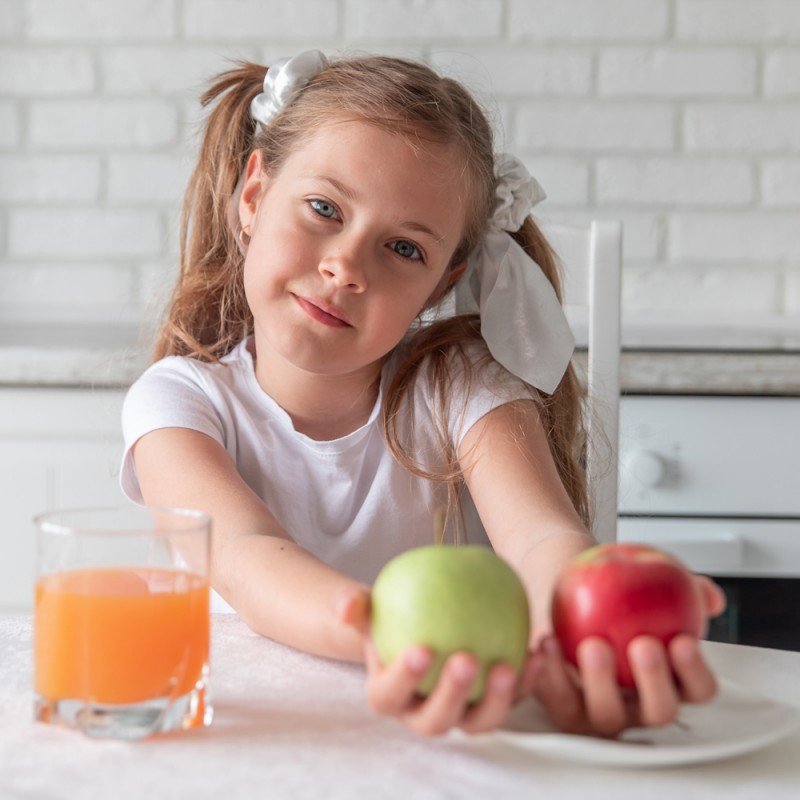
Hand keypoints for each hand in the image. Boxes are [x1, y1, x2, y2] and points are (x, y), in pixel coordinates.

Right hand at [336, 588, 521, 735]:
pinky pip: (514, 698)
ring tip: (509, 665)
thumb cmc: (391, 618)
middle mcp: (423, 715)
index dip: (404, 678)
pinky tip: (538, 650)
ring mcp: (461, 715)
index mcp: (389, 697)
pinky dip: (528, 679)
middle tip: (466, 658)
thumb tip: (346, 603)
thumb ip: (356, 607)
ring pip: (479, 722)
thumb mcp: (371, 610)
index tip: (422, 647)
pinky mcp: (492, 704)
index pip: (390, 695)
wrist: (420, 627)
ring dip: (498, 700)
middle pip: (436, 720)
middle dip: (452, 695)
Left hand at [530, 575, 726, 737]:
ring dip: (601, 683)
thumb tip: (708, 594)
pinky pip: (558, 699)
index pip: (698, 690)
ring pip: (606, 714)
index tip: (683, 641)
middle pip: (659, 711)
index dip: (695, 672)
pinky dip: (552, 672)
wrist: (568, 597)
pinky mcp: (564, 709)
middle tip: (643, 644)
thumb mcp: (652, 586)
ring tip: (594, 645)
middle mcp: (640, 706)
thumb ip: (684, 589)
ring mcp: (603, 712)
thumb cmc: (618, 598)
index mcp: (671, 682)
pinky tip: (549, 640)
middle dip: (655, 683)